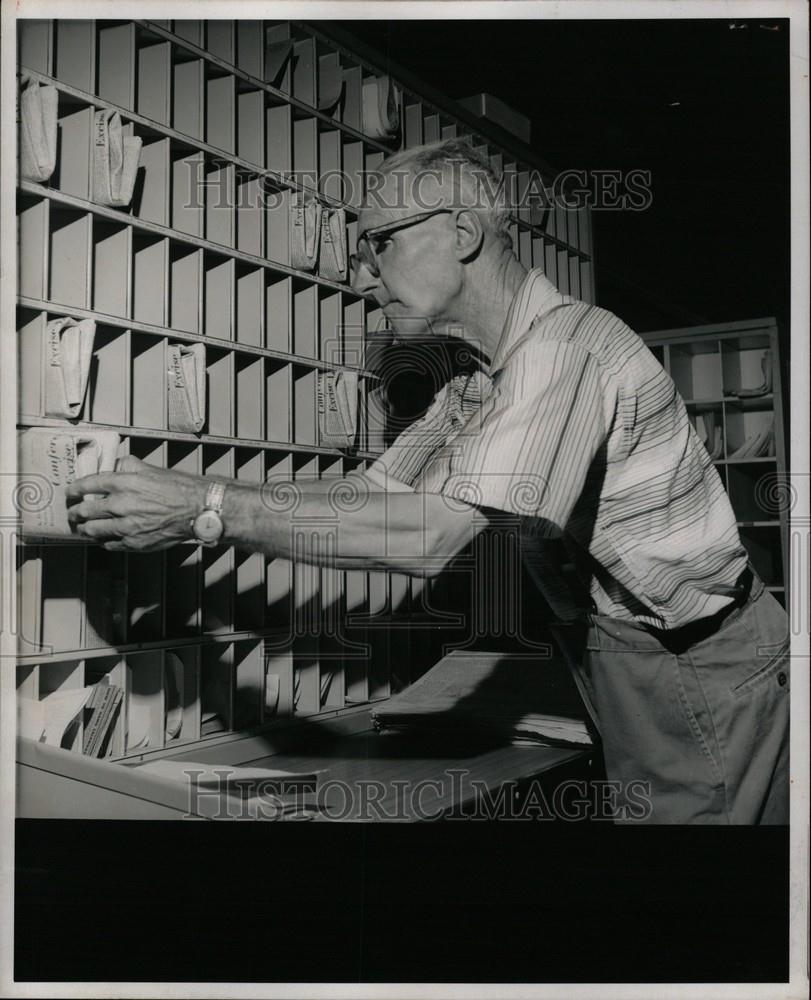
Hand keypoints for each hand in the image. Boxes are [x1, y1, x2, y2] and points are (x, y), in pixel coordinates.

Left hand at [66, 455, 207, 551]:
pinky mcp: (134, 543)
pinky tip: (104, 538)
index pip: (87, 485)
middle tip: (73, 513)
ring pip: (93, 530)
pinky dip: (103, 541)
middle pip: (85, 510)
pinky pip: (109, 544)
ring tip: (84, 528)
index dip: (74, 489)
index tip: (70, 492)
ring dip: (85, 529)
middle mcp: (121, 504)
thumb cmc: (178, 489)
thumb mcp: (151, 469)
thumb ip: (128, 466)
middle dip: (75, 512)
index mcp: (123, 483)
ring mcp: (126, 526)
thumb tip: (115, 465)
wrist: (197, 510)